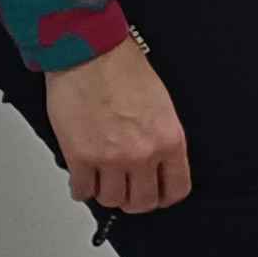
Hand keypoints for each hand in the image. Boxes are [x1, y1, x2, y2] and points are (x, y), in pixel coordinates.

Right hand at [49, 39, 191, 212]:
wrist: (90, 54)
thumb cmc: (122, 69)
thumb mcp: (161, 105)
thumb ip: (160, 138)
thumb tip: (155, 163)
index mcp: (170, 140)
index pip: (177, 189)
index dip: (164, 196)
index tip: (156, 193)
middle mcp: (143, 154)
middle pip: (143, 202)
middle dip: (134, 199)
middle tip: (126, 190)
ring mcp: (111, 159)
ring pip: (112, 200)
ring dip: (107, 193)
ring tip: (103, 180)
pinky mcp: (80, 157)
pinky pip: (82, 191)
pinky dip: (82, 188)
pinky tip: (83, 178)